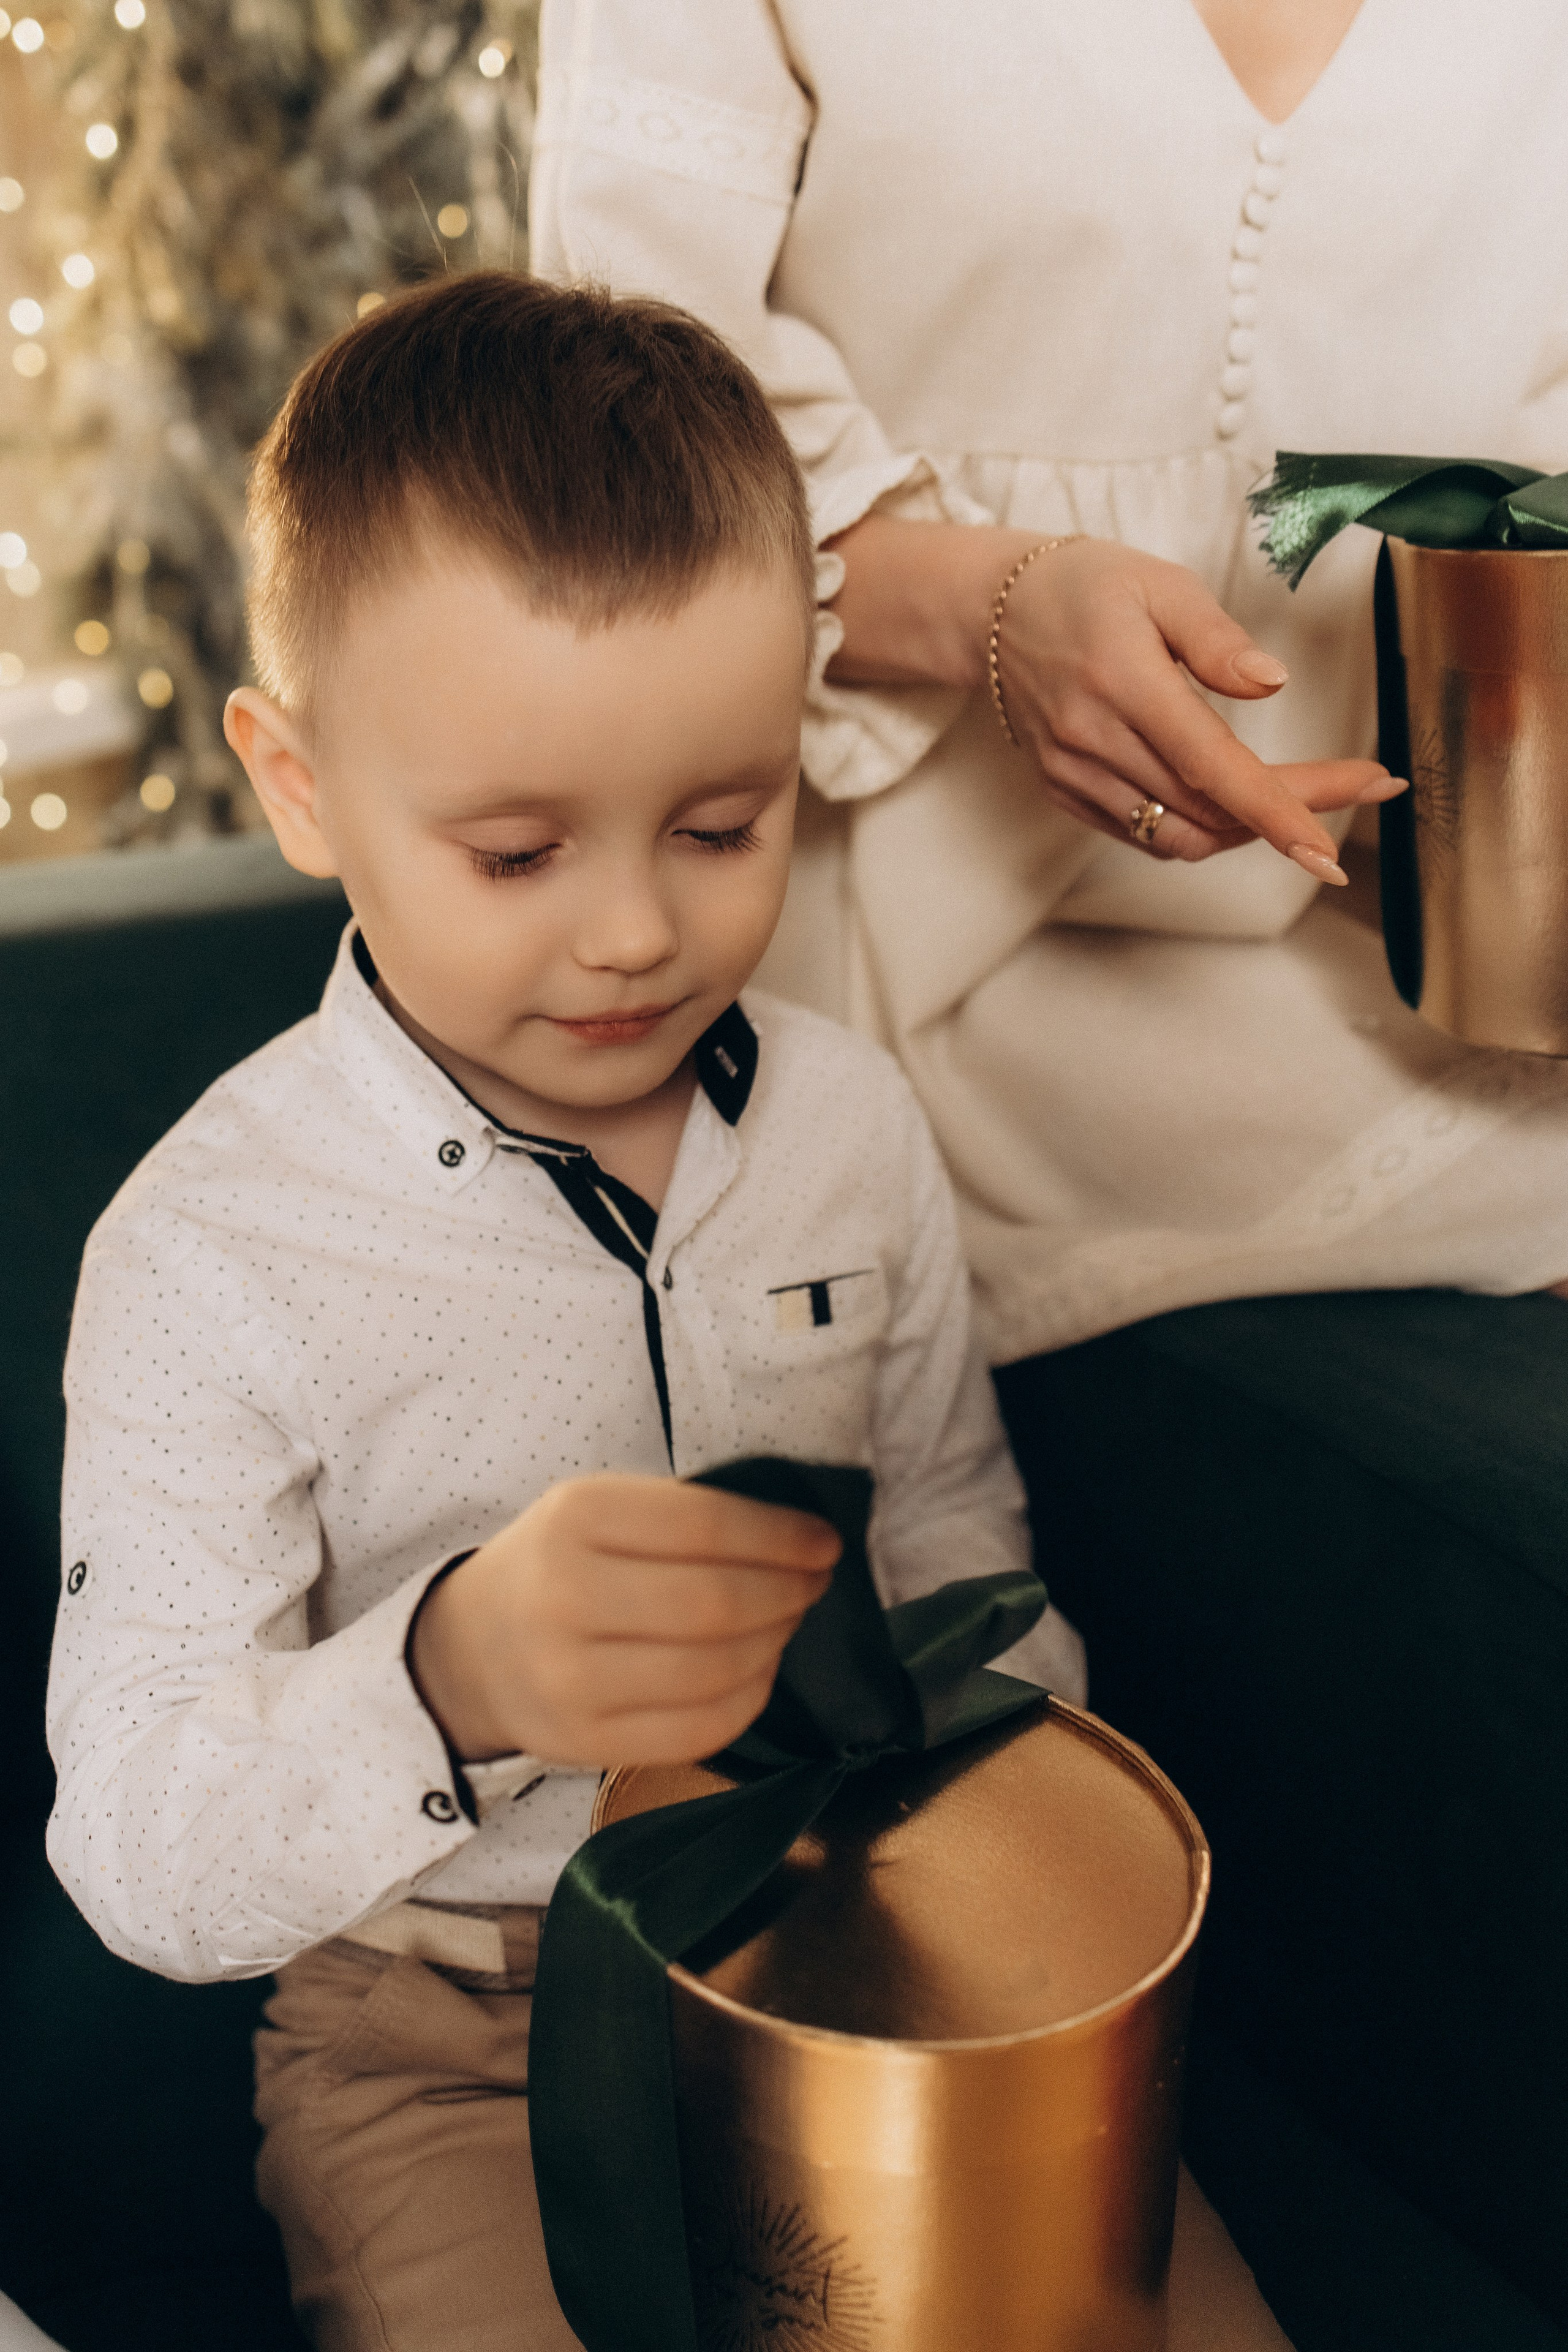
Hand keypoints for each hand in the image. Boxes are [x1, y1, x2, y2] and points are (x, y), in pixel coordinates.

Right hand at [408, 1474, 839, 1768]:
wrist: (472, 1648)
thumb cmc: (559, 1564)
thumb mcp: (599, 1509)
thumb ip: (684, 1515)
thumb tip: (799, 1539)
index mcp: (575, 1517)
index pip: (706, 1526)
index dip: (782, 1538)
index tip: (825, 1542)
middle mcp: (566, 1597)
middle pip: (717, 1604)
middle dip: (788, 1592)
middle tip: (813, 1583)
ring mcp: (571, 1680)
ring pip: (715, 1671)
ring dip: (774, 1644)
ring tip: (786, 1622)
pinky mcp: (584, 1743)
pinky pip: (700, 1730)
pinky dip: (749, 1699)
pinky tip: (756, 1670)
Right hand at [994, 536, 1401, 870]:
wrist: (990, 612)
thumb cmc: (1083, 586)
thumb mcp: (1158, 583)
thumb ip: (1216, 639)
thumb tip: (1273, 685)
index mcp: (1123, 683)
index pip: (1213, 766)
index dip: (1278, 811)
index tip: (1332, 842)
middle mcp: (1093, 741)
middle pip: (1208, 811)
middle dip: (1290, 812)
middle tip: (1359, 788)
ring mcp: (1074, 775)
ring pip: (1178, 838)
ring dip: (1246, 829)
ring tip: (1296, 799)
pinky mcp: (1065, 793)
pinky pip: (1144, 834)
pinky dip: (1199, 827)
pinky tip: (1231, 800)